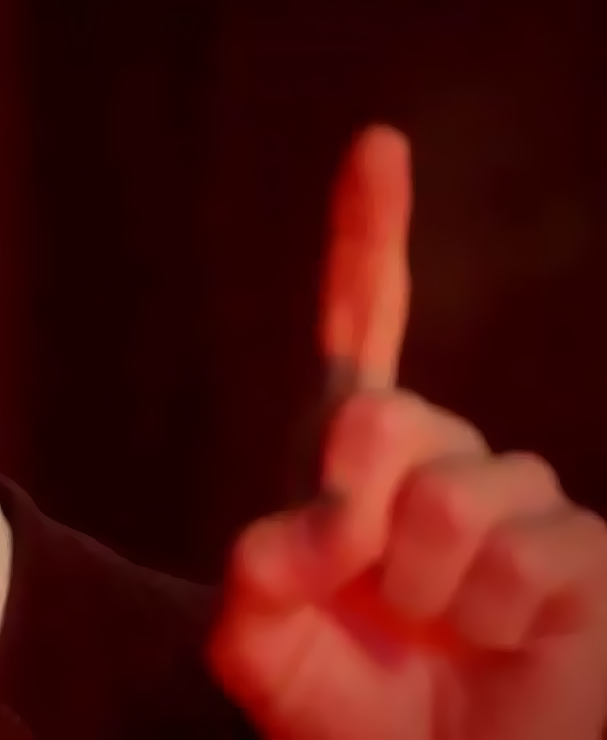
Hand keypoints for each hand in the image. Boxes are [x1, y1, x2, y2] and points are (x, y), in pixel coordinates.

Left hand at [210, 126, 606, 739]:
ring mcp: (516, 500)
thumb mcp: (261, 649)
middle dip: (355, 516)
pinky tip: (505, 644)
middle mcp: (440, 459)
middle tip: (363, 591)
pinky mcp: (583, 553)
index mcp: (353, 460)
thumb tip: (314, 527)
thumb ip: (255, 585)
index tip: (378, 145)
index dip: (367, 238)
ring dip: (425, 591)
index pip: (359, 327)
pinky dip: (498, 617)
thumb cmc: (343, 712)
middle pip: (381, 421)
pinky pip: (532, 555)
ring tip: (437, 632)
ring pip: (456, 499)